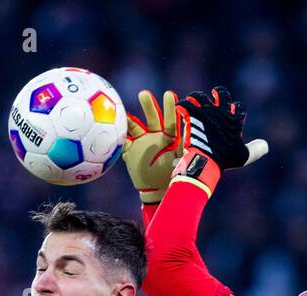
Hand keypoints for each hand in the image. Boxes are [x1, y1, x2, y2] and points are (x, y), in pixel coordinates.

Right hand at [125, 89, 187, 203]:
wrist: (158, 191)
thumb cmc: (173, 177)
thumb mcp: (182, 165)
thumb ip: (185, 155)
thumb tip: (195, 150)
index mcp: (170, 138)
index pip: (171, 121)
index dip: (170, 108)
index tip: (169, 94)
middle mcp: (156, 136)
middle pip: (152, 118)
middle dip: (148, 106)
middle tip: (144, 94)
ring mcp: (142, 142)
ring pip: (134, 126)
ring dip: (128, 119)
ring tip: (122, 111)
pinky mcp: (130, 151)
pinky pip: (122, 142)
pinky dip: (117, 137)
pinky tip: (111, 130)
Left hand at [177, 86, 268, 171]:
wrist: (207, 160)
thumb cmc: (225, 159)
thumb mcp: (244, 156)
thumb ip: (255, 150)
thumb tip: (266, 145)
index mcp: (234, 120)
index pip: (240, 107)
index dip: (237, 108)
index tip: (234, 111)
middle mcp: (221, 112)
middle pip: (222, 93)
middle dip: (219, 93)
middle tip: (214, 95)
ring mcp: (206, 111)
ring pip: (200, 96)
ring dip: (197, 97)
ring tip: (194, 101)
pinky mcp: (193, 114)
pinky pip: (186, 104)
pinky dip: (183, 105)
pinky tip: (181, 109)